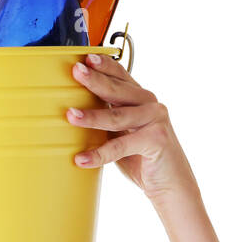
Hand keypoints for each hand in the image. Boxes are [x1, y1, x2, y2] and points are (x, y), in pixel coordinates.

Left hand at [67, 53, 200, 205]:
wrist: (170, 185)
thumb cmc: (143, 159)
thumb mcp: (121, 134)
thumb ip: (107, 120)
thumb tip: (73, 111)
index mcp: (141, 99)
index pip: (121, 75)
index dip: (104, 64)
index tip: (85, 56)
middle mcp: (150, 105)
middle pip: (118, 89)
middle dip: (95, 80)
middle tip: (75, 71)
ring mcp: (155, 120)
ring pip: (117, 116)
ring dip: (91, 116)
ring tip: (70, 115)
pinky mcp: (156, 140)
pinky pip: (121, 146)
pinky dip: (99, 154)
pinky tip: (81, 159)